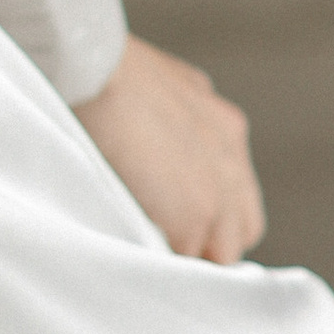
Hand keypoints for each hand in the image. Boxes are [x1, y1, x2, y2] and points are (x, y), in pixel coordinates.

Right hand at [71, 35, 263, 264]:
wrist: (93, 69)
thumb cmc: (103, 71)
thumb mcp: (159, 87)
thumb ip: (176, 119)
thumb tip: (166, 140)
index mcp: (225, 128)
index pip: (236, 196)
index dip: (208, 215)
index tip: (176, 221)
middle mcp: (231, 161)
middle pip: (241, 231)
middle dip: (208, 243)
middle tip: (165, 245)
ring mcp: (218, 192)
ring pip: (220, 253)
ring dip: (187, 256)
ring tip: (146, 254)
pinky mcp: (195, 216)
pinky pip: (185, 263)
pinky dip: (163, 264)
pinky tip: (134, 255)